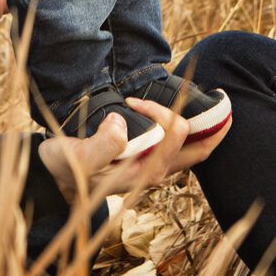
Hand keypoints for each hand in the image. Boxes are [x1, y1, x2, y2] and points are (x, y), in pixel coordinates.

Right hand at [36, 98, 225, 204]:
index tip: (134, 102)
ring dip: (204, 127)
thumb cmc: (65, 167)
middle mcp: (155, 172)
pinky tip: (182, 111)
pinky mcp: (147, 162)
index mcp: (145, 172)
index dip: (164, 111)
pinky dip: (189, 129)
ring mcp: (153, 167)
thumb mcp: (77, 158)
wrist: (53, 178)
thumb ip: (102, 145)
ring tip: (210, 101)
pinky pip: (181, 147)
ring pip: (193, 149)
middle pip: (201, 149)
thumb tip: (122, 124)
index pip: (175, 134)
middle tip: (222, 96)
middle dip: (216, 124)